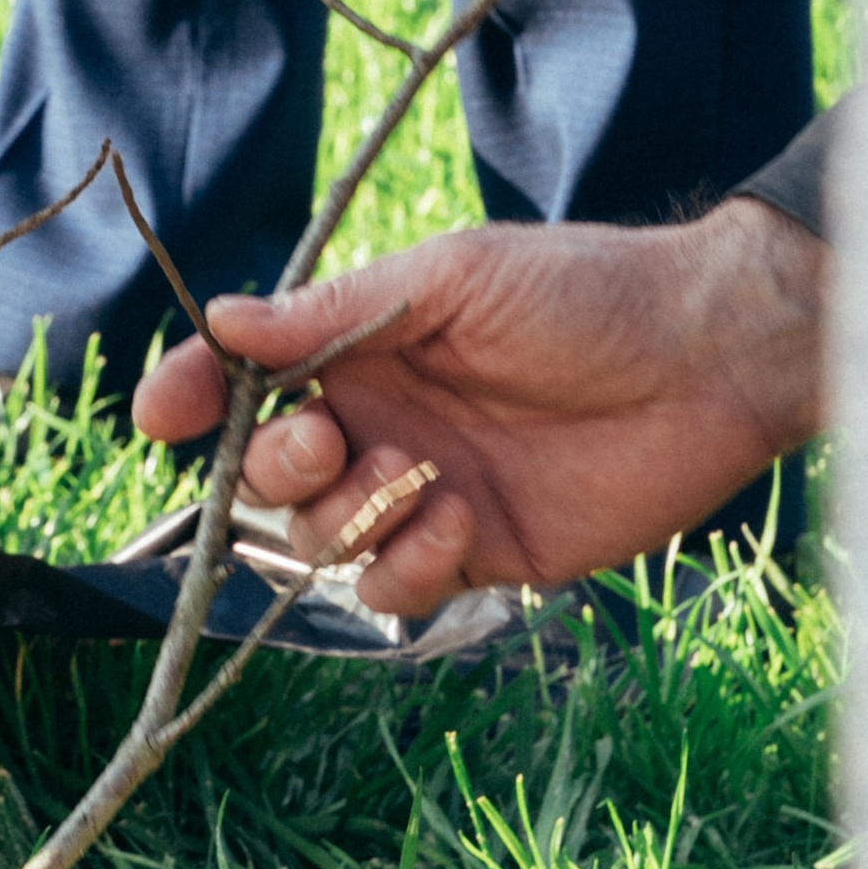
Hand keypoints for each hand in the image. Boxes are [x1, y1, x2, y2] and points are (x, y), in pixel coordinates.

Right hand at [129, 196, 827, 613]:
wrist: (708, 357)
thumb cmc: (586, 291)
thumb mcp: (452, 280)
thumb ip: (334, 314)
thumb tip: (222, 319)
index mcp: (363, 348)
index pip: (247, 381)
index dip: (193, 396)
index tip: (160, 414)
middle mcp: (381, 422)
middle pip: (265, 477)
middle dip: (275, 468)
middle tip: (333, 444)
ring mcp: (424, 494)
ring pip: (321, 543)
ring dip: (348, 520)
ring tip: (421, 479)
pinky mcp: (479, 554)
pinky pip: (395, 588)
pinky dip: (407, 565)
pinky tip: (461, 520)